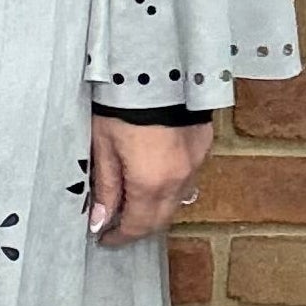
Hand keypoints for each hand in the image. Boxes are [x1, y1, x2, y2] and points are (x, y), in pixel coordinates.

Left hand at [88, 112, 212, 245]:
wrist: (156, 68)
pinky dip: (171, 184)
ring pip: (178, 199)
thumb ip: (106, 186)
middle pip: (161, 218)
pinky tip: (156, 175)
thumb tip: (100, 221)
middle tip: (117, 224)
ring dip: (157, 206)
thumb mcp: (104, 144)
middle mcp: (179, 179)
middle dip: (139, 226)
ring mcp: (196, 162)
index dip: (120, 236)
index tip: (105, 238)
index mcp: (151, 183)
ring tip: (134, 200)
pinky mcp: (204, 145)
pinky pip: (188, 176)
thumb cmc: (120, 104)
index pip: (138, 225)